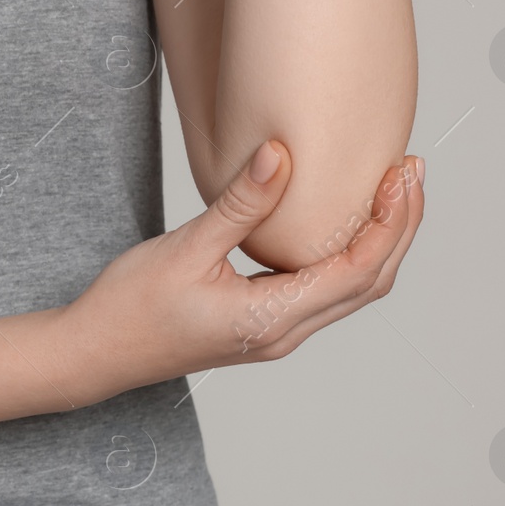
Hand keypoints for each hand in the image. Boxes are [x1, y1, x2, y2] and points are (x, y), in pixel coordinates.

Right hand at [59, 139, 424, 403]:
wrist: (95, 353)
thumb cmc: (129, 307)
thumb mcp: (185, 248)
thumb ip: (241, 203)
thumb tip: (283, 152)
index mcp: (271, 318)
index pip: (359, 271)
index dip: (390, 220)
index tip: (401, 173)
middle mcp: (284, 333)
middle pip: (370, 283)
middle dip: (399, 226)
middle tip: (409, 170)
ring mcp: (275, 333)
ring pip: (352, 291)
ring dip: (379, 241)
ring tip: (389, 190)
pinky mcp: (262, 326)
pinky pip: (325, 293)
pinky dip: (349, 256)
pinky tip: (342, 221)